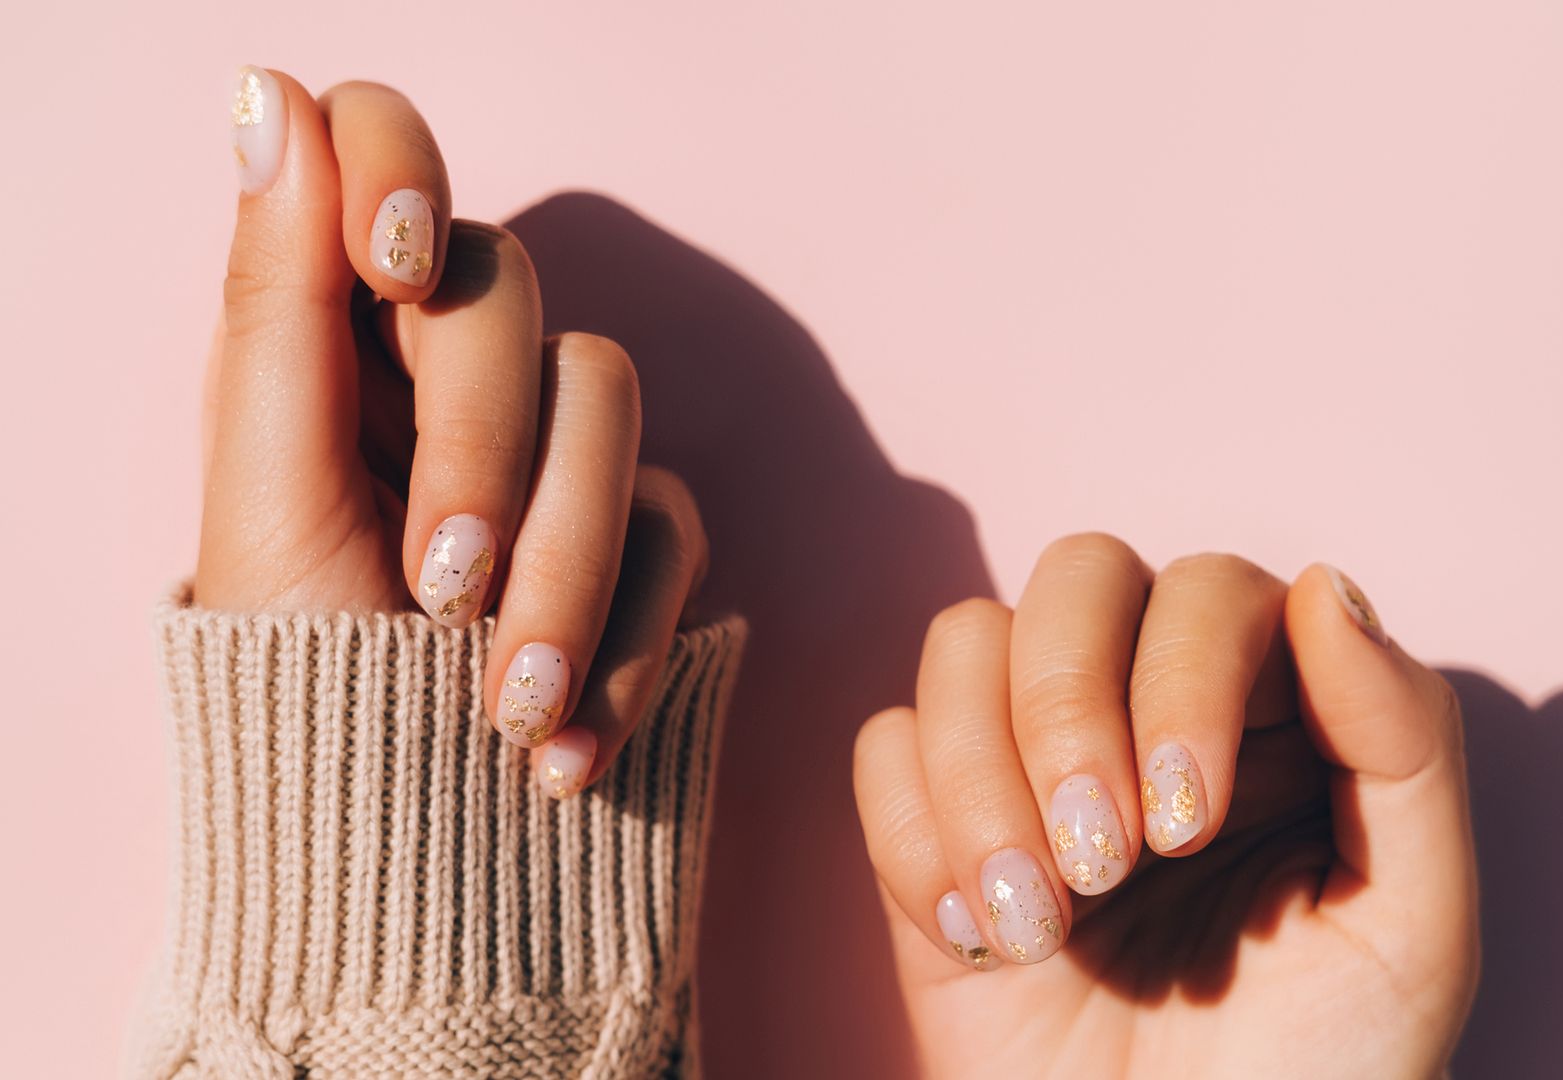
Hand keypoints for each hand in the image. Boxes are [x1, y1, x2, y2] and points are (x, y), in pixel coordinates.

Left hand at [197, 68, 705, 793]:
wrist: (400, 847)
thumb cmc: (301, 682)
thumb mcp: (266, 491)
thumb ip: (279, 294)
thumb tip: (268, 89)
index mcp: (338, 336)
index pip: (387, 162)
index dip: (402, 172)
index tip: (391, 264)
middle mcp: (452, 370)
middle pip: (518, 299)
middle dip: (486, 448)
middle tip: (438, 593)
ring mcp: (558, 449)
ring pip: (614, 410)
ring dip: (563, 569)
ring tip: (505, 711)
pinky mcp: (640, 534)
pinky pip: (676, 529)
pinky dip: (625, 638)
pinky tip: (564, 742)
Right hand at [853, 536, 1478, 1076]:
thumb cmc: (1313, 1075)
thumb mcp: (1411, 926)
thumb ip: (1404, 744)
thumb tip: (1329, 585)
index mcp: (1278, 714)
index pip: (1212, 592)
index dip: (1183, 678)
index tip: (1188, 829)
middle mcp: (1150, 710)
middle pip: (1077, 575)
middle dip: (1070, 707)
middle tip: (1105, 864)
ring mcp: (1037, 762)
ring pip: (965, 638)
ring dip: (985, 777)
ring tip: (1037, 923)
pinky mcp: (940, 829)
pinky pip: (885, 747)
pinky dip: (919, 837)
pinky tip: (982, 939)